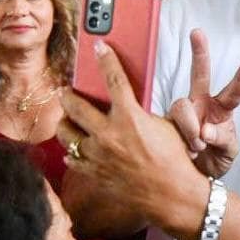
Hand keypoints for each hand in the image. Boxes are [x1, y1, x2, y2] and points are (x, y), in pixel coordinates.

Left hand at [56, 40, 204, 230]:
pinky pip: (72, 158)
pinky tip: (75, 147)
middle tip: (65, 91)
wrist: (172, 193)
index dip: (105, 59)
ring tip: (67, 118)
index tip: (98, 46)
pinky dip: (72, 151)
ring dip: (65, 122)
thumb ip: (143, 112)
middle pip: (75, 105)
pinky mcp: (94, 172)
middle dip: (67, 94)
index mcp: (130, 116)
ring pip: (66, 133)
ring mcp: (98, 155)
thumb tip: (132, 103)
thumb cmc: (174, 158)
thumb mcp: (165, 125)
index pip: (113, 79)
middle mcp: (109, 134)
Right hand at [169, 29, 239, 177]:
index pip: (233, 92)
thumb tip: (206, 131)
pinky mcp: (165, 125)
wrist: (196, 177)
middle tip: (197, 32)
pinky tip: (186, 152)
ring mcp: (182, 114)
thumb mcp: (229, 152)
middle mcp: (201, 105)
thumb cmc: (216, 158)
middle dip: (199, 52)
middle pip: (200, 75)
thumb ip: (223, 140)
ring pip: (181, 107)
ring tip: (198, 148)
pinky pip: (168, 126)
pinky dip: (180, 140)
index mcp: (221, 109)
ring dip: (190, 128)